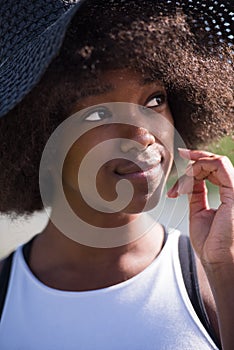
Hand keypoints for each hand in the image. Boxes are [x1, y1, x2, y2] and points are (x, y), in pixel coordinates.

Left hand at [167, 148, 233, 267]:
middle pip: (215, 162)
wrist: (217, 262)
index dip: (198, 161)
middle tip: (179, 159)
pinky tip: (186, 183)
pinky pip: (219, 165)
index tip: (182, 156)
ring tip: (179, 189)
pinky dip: (199, 168)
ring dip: (192, 169)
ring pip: (215, 161)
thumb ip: (197, 194)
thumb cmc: (210, 243)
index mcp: (229, 195)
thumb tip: (189, 181)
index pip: (215, 169)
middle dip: (194, 161)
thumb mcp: (199, 212)